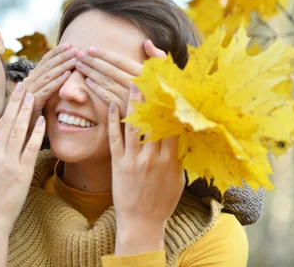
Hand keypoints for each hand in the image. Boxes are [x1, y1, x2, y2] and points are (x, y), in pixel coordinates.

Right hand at [0, 83, 45, 266]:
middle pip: (7, 123)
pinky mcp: (22, 173)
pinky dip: (36, 133)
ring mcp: (9, 163)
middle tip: (24, 86)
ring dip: (26, 111)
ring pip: (18, 131)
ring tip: (33, 95)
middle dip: (16, 102)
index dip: (7, 110)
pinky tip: (42, 120)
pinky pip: (30, 148)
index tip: (13, 97)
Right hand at [22, 43, 76, 127]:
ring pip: (48, 75)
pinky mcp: (33, 103)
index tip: (68, 44)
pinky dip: (58, 81)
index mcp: (30, 80)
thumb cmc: (30, 115)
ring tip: (75, 59)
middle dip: (62, 55)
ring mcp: (29, 92)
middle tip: (76, 48)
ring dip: (63, 65)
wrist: (17, 131)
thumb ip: (46, 86)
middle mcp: (28, 83)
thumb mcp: (39, 97)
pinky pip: (47, 89)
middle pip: (47, 65)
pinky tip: (68, 75)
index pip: (44, 62)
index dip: (56, 52)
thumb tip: (60, 76)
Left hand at [76, 39, 164, 115]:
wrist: (168, 117)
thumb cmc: (165, 91)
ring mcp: (131, 99)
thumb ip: (157, 57)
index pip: (120, 61)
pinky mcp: (126, 111)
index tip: (90, 48)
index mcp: (145, 73)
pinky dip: (97, 89)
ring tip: (80, 66)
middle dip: (93, 61)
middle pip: (110, 70)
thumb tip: (147, 42)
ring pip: (107, 83)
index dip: (104, 54)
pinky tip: (88, 82)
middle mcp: (138, 85)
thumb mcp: (166, 73)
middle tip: (79, 55)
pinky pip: (108, 98)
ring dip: (91, 73)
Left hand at [108, 84, 184, 255]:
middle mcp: (153, 157)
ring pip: (132, 125)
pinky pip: (115, 139)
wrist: (142, 222)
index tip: (169, 82)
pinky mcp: (118, 164)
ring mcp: (134, 160)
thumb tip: (183, 130)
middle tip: (144, 72)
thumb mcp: (177, 176)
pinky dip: (113, 121)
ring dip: (129, 101)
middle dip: (148, 94)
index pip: (172, 124)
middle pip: (151, 119)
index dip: (171, 102)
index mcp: (171, 159)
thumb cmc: (162, 199)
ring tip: (128, 81)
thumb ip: (178, 153)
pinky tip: (110, 103)